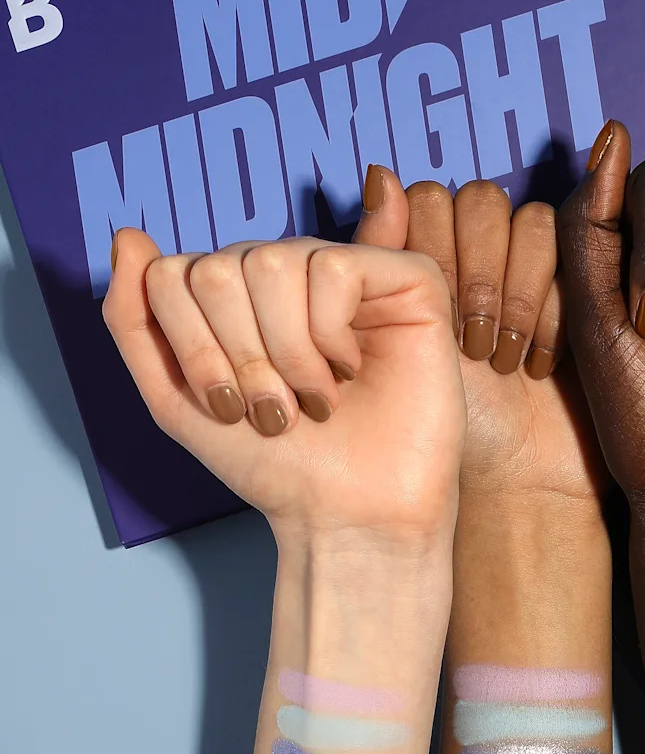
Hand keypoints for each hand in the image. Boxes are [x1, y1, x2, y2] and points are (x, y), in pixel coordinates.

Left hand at [103, 232, 464, 543]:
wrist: (351, 516)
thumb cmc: (279, 467)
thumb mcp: (176, 402)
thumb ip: (135, 320)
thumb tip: (128, 238)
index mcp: (240, 297)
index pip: (175, 274)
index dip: (193, 347)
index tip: (231, 407)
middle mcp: (291, 274)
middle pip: (219, 268)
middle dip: (237, 356)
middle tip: (275, 410)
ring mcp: (348, 273)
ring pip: (274, 262)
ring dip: (285, 352)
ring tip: (313, 399)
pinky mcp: (407, 281)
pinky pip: (334, 268)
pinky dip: (329, 335)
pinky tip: (349, 371)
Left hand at [354, 167, 603, 506]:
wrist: (507, 477)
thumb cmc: (438, 423)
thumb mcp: (390, 337)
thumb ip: (379, 257)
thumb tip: (380, 172)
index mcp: (426, 258)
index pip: (430, 197)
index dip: (433, 250)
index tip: (431, 324)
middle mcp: (479, 254)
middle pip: (480, 199)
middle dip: (476, 277)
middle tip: (472, 347)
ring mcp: (532, 270)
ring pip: (529, 220)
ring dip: (513, 295)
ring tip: (501, 361)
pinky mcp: (580, 291)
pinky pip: (570, 254)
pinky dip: (548, 313)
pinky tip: (537, 365)